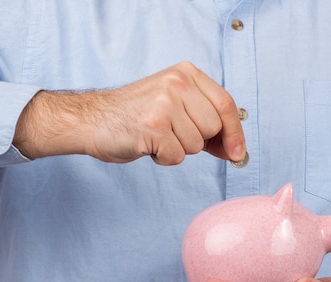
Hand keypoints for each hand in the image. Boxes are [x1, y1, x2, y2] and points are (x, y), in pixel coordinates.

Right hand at [13, 61, 245, 164]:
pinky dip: (164, 159)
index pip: (226, 104)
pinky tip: (147, 145)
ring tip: (156, 136)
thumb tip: (236, 150)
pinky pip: (176, 157)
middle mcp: (177, 83)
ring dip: (178, 149)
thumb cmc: (136, 116)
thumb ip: (206, 122)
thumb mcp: (176, 105)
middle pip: (214, 128)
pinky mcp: (153, 126)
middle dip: (197, 140)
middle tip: (171, 133)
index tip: (238, 152)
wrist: (92, 120)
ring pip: (196, 145)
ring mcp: (164, 103)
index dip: (235, 133)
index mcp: (186, 73)